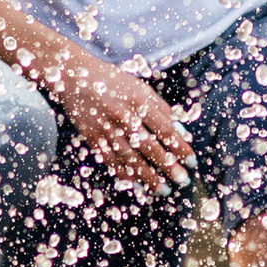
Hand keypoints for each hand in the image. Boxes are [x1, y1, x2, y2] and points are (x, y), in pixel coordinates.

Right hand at [54, 55, 194, 192]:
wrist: (73, 77)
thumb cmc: (112, 81)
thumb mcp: (139, 87)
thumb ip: (161, 107)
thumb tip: (182, 129)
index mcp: (138, 100)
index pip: (164, 128)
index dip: (179, 146)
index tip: (192, 161)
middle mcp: (123, 115)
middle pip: (149, 146)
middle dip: (168, 166)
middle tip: (182, 181)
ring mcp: (106, 128)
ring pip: (130, 158)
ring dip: (148, 176)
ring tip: (163, 190)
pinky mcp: (92, 137)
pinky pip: (111, 160)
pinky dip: (124, 174)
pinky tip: (137, 185)